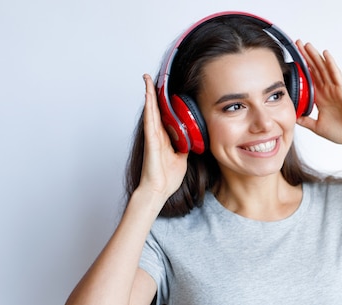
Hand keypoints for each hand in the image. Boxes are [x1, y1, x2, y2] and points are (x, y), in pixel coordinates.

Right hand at [138, 74, 187, 200]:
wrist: (158, 190)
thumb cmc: (167, 178)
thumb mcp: (182, 158)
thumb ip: (186, 147)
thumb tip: (194, 140)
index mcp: (164, 138)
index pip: (163, 115)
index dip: (162, 102)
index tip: (163, 89)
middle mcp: (157, 135)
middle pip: (155, 109)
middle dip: (153, 93)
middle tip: (150, 77)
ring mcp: (153, 137)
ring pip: (151, 111)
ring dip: (149, 95)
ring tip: (147, 80)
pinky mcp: (151, 141)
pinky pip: (150, 121)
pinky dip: (149, 108)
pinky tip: (148, 96)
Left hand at [296, 41, 341, 149]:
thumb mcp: (317, 127)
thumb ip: (305, 121)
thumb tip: (293, 117)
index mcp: (321, 99)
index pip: (308, 80)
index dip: (301, 69)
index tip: (292, 61)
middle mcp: (327, 91)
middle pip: (315, 70)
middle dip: (306, 57)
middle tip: (297, 44)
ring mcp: (335, 89)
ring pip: (323, 69)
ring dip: (315, 56)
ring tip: (307, 45)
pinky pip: (336, 74)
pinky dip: (331, 63)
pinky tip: (325, 54)